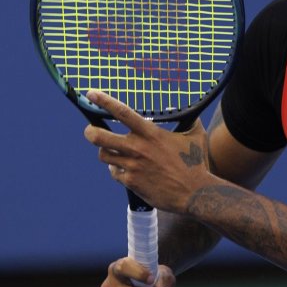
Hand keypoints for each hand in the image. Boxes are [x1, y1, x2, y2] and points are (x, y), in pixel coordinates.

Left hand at [84, 90, 214, 212]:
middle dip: (90, 132)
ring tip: (113, 151)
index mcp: (151, 134)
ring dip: (106, 151)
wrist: (193, 192)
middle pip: (99, 137)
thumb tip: (187, 109)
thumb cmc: (196, 162)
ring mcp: (132, 166)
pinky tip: (127, 170)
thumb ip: (188, 119)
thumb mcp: (195, 136)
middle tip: (90, 131)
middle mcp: (138, 148)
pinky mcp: (130, 182)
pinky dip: (117, 170)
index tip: (91, 94)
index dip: (104, 101)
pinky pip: (114, 173)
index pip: (122, 113)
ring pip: (103, 155)